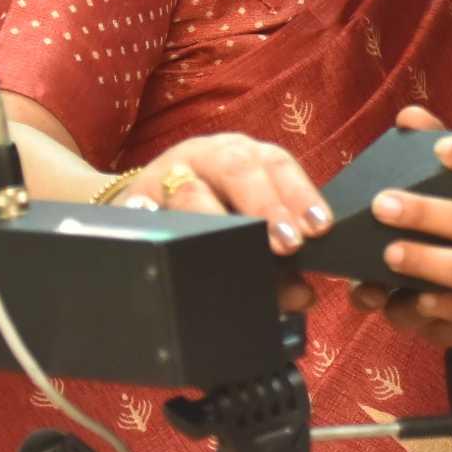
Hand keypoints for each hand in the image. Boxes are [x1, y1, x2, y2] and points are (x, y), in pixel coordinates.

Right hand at [122, 132, 333, 253]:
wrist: (147, 206)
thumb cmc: (211, 217)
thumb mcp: (248, 233)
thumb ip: (280, 266)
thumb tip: (302, 296)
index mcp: (246, 158)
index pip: (278, 165)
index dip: (300, 194)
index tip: (318, 228)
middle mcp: (208, 156)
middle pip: (237, 168)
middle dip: (265, 205)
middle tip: (287, 244)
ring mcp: (167, 173)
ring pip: (189, 188)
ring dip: (214, 216)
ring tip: (232, 246)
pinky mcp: (133, 197)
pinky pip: (141, 207)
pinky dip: (150, 217)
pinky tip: (163, 234)